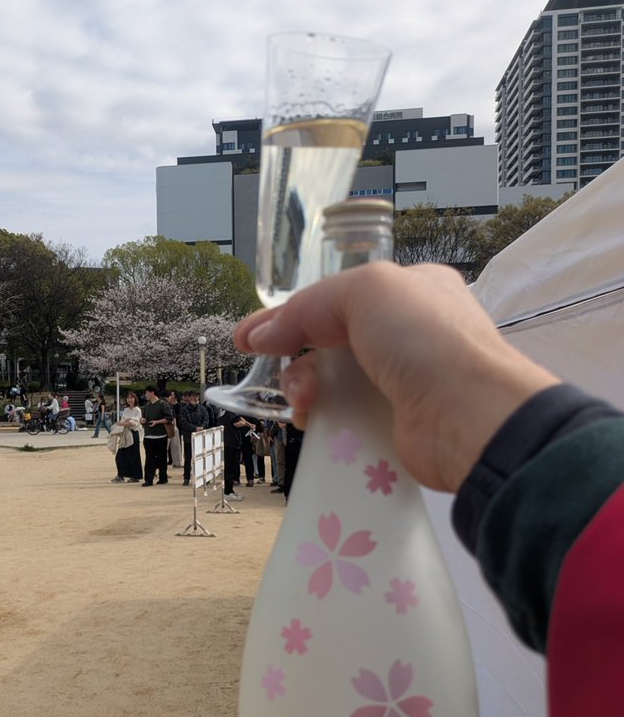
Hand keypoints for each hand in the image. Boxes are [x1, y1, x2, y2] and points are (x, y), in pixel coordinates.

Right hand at [234, 262, 558, 492]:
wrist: (470, 416)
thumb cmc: (425, 339)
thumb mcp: (365, 292)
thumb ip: (309, 305)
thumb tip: (262, 335)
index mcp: (409, 291)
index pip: (336, 298)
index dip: (289, 315)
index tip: (247, 338)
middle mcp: (407, 333)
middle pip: (327, 342)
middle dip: (295, 358)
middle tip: (277, 375)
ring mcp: (402, 381)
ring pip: (332, 383)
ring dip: (305, 390)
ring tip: (306, 405)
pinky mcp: (395, 424)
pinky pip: (345, 419)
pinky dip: (325, 421)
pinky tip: (316, 425)